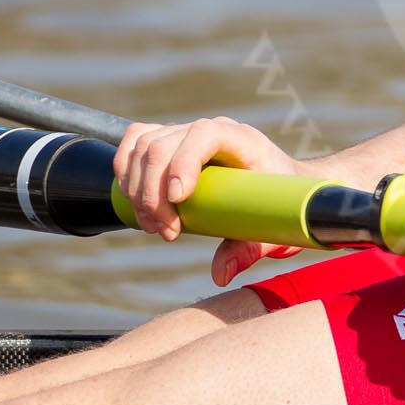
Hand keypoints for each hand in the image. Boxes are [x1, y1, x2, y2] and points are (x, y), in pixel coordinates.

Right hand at [113, 117, 302, 286]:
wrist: (279, 185)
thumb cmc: (277, 202)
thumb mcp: (269, 227)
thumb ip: (247, 249)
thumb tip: (220, 274)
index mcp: (242, 140)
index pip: (206, 134)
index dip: (184, 161)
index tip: (178, 199)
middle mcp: (211, 129)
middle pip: (164, 145)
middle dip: (154, 194)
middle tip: (167, 233)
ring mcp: (187, 132)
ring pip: (144, 147)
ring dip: (138, 192)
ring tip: (155, 226)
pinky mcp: (169, 140)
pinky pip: (135, 142)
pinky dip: (125, 170)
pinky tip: (134, 201)